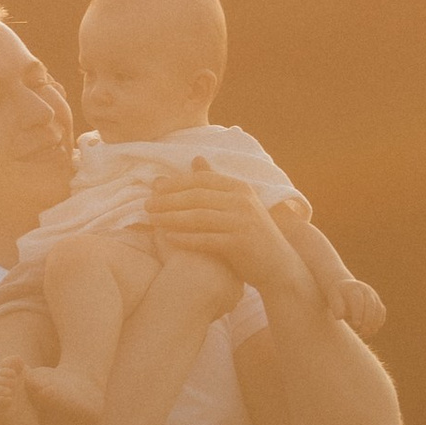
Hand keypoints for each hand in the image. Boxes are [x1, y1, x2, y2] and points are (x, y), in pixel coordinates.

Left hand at [144, 165, 305, 293]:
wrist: (278, 266)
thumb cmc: (252, 234)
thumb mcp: (237, 204)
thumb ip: (216, 183)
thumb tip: (196, 158)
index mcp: (240, 188)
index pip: (202, 180)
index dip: (177, 183)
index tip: (155, 188)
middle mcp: (242, 201)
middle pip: (197, 196)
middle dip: (169, 200)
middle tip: (146, 204)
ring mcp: (242, 221)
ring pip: (199, 216)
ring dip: (171, 217)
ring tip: (151, 220)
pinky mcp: (240, 243)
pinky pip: (206, 239)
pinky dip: (186, 238)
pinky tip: (168, 238)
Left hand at [338, 277, 388, 338]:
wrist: (344, 287)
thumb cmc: (337, 295)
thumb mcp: (333, 298)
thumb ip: (336, 307)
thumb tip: (339, 317)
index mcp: (353, 288)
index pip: (358, 300)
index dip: (358, 313)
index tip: (356, 325)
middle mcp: (365, 290)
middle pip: (371, 304)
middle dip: (368, 319)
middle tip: (364, 332)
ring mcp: (372, 295)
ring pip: (378, 308)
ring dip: (375, 322)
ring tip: (368, 334)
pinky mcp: (377, 301)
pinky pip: (381, 311)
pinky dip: (379, 321)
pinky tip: (372, 330)